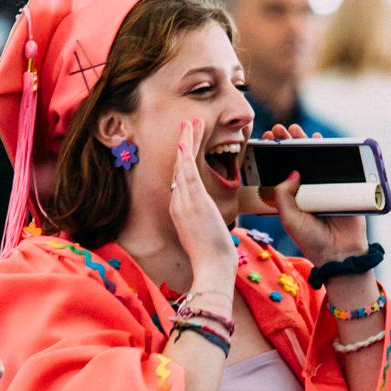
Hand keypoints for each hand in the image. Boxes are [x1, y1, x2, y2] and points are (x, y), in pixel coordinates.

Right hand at [170, 118, 236, 284]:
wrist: (211, 268)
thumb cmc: (212, 257)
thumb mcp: (206, 234)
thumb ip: (204, 221)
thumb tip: (209, 218)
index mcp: (182, 210)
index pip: (182, 178)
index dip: (184, 158)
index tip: (187, 142)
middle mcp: (178, 203)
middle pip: (180, 167)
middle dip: (184, 143)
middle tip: (188, 123)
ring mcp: (185, 203)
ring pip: (183, 165)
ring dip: (186, 142)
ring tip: (190, 122)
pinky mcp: (194, 203)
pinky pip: (187, 175)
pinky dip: (185, 157)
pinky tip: (184, 141)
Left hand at [259, 123, 368, 266]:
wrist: (340, 253)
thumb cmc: (311, 240)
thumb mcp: (289, 218)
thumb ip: (283, 195)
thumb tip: (292, 171)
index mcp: (293, 198)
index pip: (281, 172)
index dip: (274, 157)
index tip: (266, 141)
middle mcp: (308, 190)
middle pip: (297, 161)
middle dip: (287, 144)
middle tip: (277, 130)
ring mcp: (326, 187)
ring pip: (315, 160)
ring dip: (306, 142)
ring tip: (294, 130)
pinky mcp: (343, 186)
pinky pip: (336, 165)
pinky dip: (330, 150)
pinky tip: (319, 139)